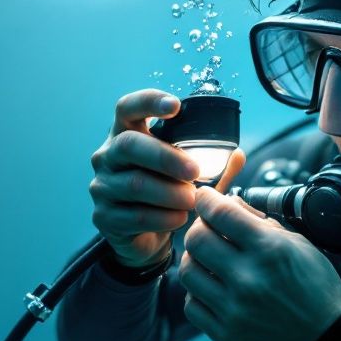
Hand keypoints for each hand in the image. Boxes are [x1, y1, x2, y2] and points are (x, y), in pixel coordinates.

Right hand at [89, 89, 245, 266]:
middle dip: (166, 157)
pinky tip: (179, 218)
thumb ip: (215, 167)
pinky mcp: (103, 216)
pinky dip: (163, 217)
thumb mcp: (190, 177)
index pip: (127, 107)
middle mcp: (108, 156)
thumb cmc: (166, 195)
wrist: (143, 238)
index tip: (174, 106)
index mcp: (127, 134)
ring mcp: (102, 186)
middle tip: (195, 171)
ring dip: (170, 193)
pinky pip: (135, 215)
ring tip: (192, 200)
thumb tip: (238, 154)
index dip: (148, 101)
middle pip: (129, 145)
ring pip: (134, 184)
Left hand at [179, 187, 340, 340]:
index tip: (204, 198)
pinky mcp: (225, 333)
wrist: (327, 335)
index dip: (206, 200)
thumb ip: (260, 221)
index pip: (220, 213)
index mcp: (270, 250)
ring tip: (210, 260)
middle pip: (197, 240)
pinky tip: (213, 288)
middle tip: (208, 229)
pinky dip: (198, 292)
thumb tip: (228, 202)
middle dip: (199, 227)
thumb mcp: (298, 242)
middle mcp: (248, 278)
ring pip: (188, 272)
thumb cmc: (315, 286)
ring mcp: (234, 309)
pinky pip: (191, 305)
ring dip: (196, 259)